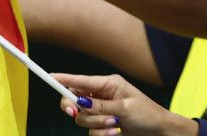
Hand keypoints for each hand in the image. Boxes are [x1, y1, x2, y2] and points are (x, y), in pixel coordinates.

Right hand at [56, 73, 197, 135]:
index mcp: (109, 84)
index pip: (81, 80)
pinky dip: (101, 133)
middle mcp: (102, 96)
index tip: (48, 76)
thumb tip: (80, 102)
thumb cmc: (147, 114)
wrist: (158, 131)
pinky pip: (90, 130)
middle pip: (74, 100)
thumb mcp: (125, 108)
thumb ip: (100, 106)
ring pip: (82, 118)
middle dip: (77, 109)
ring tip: (115, 124)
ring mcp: (101, 111)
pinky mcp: (102, 124)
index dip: (63, 79)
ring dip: (96, 123)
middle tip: (75, 113)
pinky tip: (116, 132)